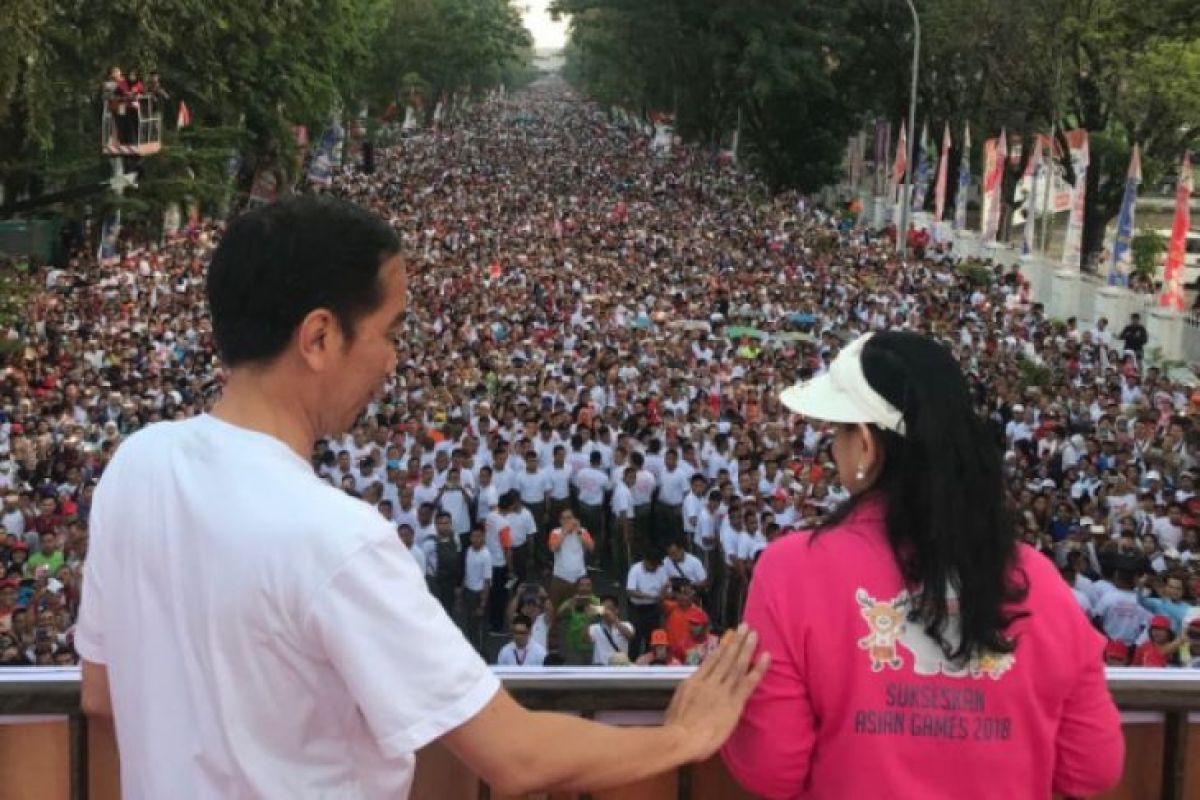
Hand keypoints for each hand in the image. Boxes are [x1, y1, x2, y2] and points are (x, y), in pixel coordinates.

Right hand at [664, 624, 768, 762]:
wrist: (681, 737)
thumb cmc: (674, 729)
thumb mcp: (674, 708)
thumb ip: (683, 700)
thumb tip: (685, 699)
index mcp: (693, 682)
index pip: (710, 662)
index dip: (721, 649)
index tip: (728, 638)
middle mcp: (709, 682)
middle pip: (725, 658)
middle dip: (736, 641)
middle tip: (745, 627)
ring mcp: (722, 690)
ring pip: (737, 665)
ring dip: (746, 648)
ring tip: (754, 634)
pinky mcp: (734, 702)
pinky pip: (748, 682)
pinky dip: (758, 668)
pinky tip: (766, 657)